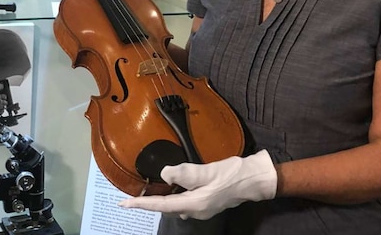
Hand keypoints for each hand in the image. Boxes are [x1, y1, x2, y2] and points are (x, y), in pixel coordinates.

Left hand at [118, 150, 277, 220]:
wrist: (256, 180)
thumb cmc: (234, 174)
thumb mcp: (209, 171)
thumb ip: (186, 173)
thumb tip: (164, 174)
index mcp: (195, 204)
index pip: (162, 205)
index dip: (142, 204)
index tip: (124, 204)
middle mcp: (196, 210)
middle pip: (166, 208)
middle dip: (149, 203)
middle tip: (131, 199)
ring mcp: (203, 208)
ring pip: (175, 205)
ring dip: (160, 200)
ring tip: (146, 194)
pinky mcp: (207, 202)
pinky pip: (184, 202)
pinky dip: (173, 196)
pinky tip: (171, 188)